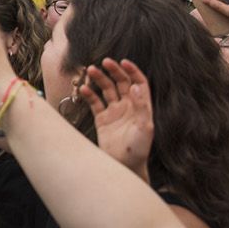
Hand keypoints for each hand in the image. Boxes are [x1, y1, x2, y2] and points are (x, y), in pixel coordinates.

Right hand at [80, 58, 154, 181]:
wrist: (124, 166)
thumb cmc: (139, 149)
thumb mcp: (144, 127)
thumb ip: (141, 106)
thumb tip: (136, 85)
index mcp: (141, 106)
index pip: (139, 83)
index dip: (133, 71)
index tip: (124, 62)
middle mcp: (128, 106)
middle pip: (121, 83)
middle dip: (114, 71)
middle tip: (105, 62)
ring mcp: (114, 112)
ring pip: (107, 89)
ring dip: (100, 79)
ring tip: (91, 70)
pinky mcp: (102, 119)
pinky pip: (95, 102)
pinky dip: (89, 94)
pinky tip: (84, 89)